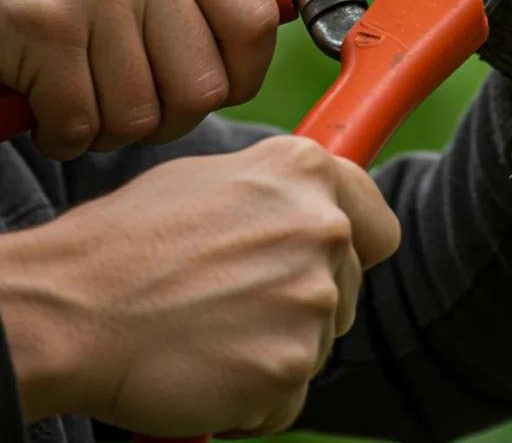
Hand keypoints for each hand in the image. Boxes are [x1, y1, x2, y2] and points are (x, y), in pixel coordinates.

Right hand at [0, 0, 290, 156]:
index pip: (257, 20)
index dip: (242, 73)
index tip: (216, 84)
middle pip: (206, 85)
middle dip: (169, 116)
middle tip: (129, 100)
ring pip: (146, 114)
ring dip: (109, 129)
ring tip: (80, 93)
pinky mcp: (44, 24)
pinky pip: (84, 124)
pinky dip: (61, 134)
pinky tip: (43, 101)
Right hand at [0, 136, 400, 435]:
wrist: (73, 306)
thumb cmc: (131, 240)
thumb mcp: (215, 178)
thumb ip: (281, 192)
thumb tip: (313, 208)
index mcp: (307, 172)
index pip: (379, 228)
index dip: (358, 250)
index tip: (336, 263)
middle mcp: (324, 228)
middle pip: (347, 290)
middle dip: (301, 302)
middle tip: (232, 301)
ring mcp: (311, 299)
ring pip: (317, 343)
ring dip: (274, 349)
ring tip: (210, 330)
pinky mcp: (288, 366)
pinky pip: (288, 396)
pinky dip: (254, 397)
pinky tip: (208, 367)